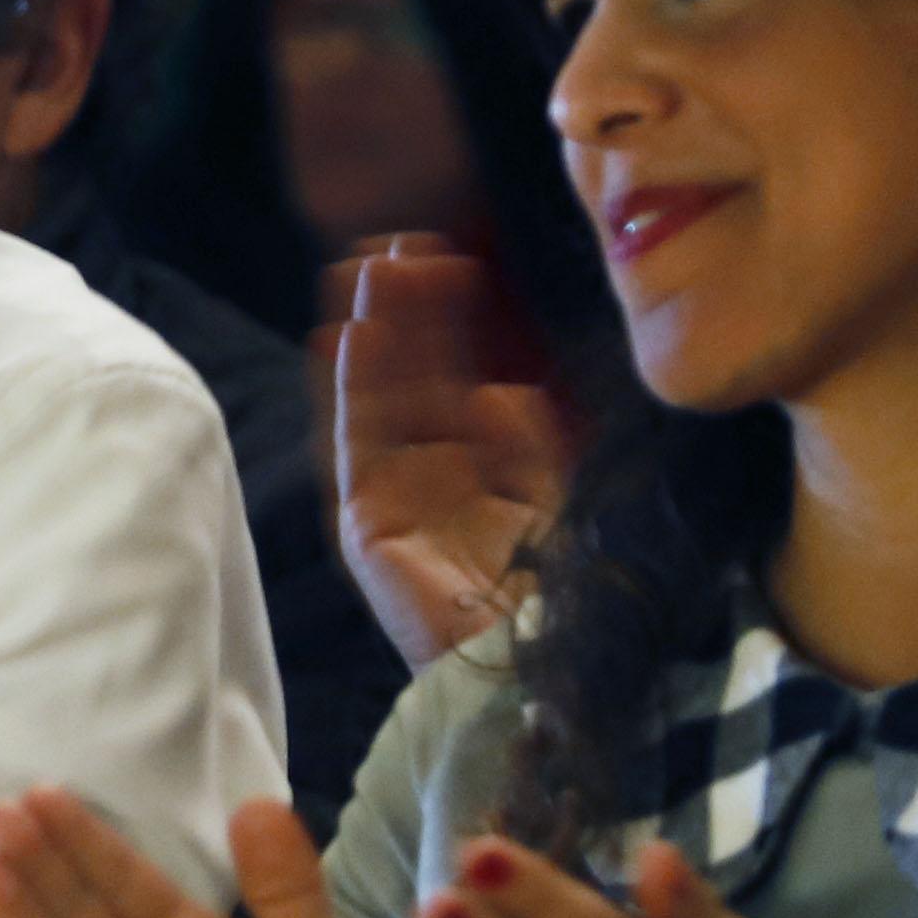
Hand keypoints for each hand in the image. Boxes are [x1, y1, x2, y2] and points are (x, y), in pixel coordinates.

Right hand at [328, 240, 561, 673]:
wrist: (544, 673)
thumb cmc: (567, 599)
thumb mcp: (563, 498)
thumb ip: (533, 447)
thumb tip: (501, 392)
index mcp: (485, 476)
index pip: (455, 380)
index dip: (448, 322)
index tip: (449, 258)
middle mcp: (436, 484)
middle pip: (412, 380)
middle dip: (406, 312)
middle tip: (401, 244)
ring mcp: (397, 504)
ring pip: (379, 399)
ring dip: (374, 332)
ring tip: (369, 268)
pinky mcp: (369, 529)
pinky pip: (355, 445)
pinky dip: (351, 390)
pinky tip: (350, 334)